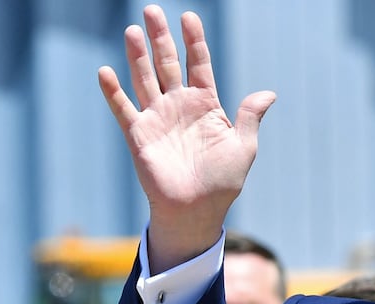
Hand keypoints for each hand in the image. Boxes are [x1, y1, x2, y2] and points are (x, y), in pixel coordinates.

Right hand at [98, 4, 275, 269]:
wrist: (196, 212)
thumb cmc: (222, 183)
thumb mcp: (244, 146)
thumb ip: (250, 116)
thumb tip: (269, 93)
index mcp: (204, 104)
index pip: (198, 63)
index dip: (193, 40)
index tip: (188, 16)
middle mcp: (178, 106)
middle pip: (167, 63)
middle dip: (160, 37)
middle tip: (152, 9)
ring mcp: (157, 119)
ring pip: (144, 79)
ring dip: (137, 56)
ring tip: (133, 30)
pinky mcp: (138, 135)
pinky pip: (123, 109)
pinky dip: (113, 91)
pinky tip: (105, 71)